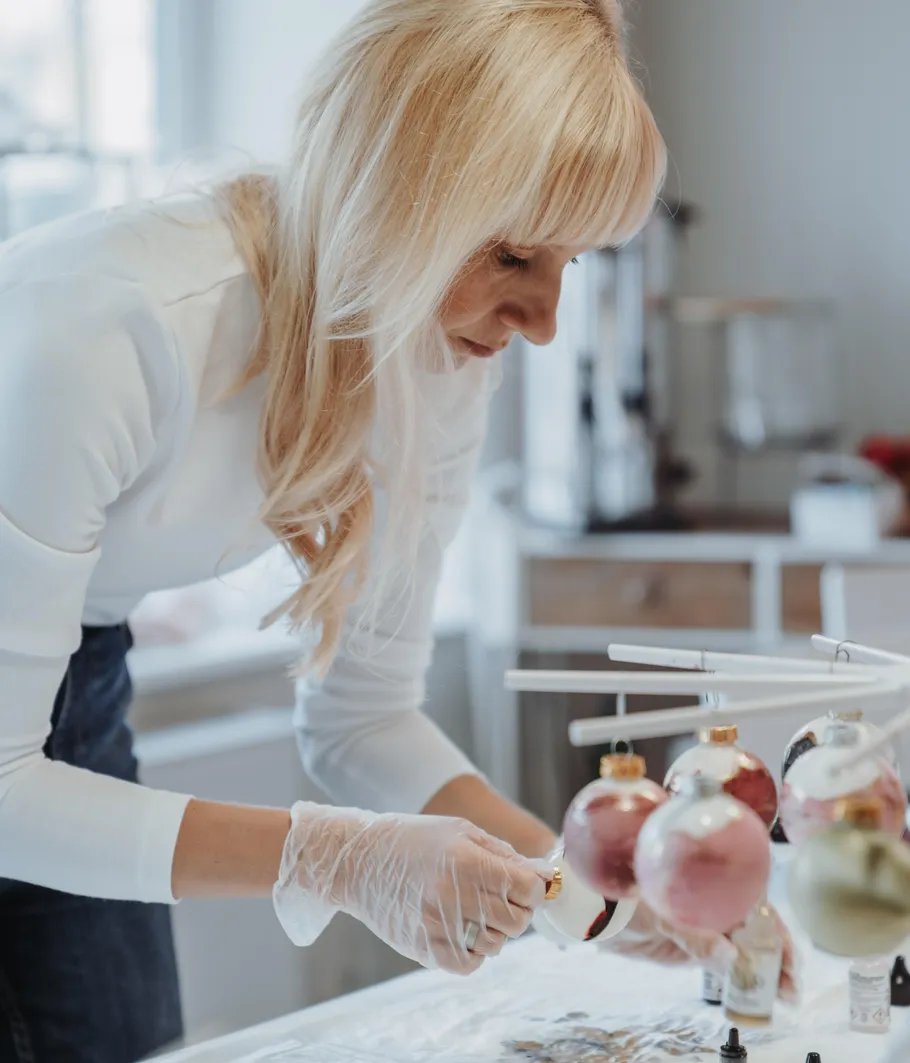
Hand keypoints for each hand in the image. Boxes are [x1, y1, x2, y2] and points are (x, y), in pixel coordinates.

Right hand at [273, 801, 548, 975]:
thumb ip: (506, 855)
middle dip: (518, 910)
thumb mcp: (462, 832)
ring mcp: (437, 927)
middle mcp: (453, 896)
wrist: (361, 861)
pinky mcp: (423, 949)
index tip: (525, 884)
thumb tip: (546, 877)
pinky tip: (462, 930)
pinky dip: (474, 951)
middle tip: (502, 897)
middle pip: (517, 921)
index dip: (533, 889)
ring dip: (495, 930)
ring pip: (496, 945)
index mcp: (466, 862)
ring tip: (475, 909)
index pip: (527, 890)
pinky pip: (469, 964)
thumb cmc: (417, 841)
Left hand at [600, 900, 799, 1002]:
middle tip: (792, 984)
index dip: (773, 926)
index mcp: (705, 879)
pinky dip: (745, 977)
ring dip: (767, 969)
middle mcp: (711, 899)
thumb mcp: (656, 913)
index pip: (751, 900)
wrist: (592, 912)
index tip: (786, 951)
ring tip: (785, 995)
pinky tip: (759, 994)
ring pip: (746, 947)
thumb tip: (729, 955)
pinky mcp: (695, 947)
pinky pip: (727, 963)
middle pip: (755, 926)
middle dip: (778, 954)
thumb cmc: (619, 896)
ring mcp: (706, 924)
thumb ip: (692, 935)